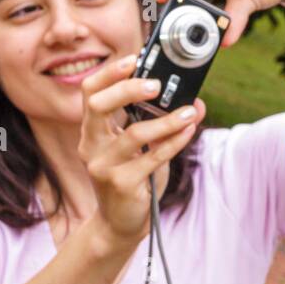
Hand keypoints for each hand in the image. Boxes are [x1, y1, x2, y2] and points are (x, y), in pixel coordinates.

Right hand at [77, 54, 208, 242]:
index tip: (134, 59)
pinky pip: (153, 157)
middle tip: (156, 85)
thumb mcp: (143, 148)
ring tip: (189, 112)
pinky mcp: (121, 184)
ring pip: (134, 134)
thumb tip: (195, 102)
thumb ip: (162, 123)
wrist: (120, 224)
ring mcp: (103, 166)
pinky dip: (175, 141)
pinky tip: (189, 130)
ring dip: (166, 120)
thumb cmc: (132, 178)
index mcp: (91, 131)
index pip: (90, 93)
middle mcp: (90, 146)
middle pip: (99, 106)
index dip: (109, 73)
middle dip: (128, 89)